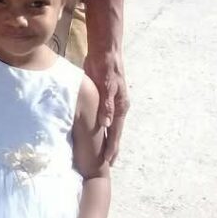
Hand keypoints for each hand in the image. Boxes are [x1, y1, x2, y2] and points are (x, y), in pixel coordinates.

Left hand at [83, 47, 128, 163]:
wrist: (105, 52)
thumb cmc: (106, 68)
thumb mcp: (106, 86)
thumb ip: (106, 105)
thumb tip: (106, 125)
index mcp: (121, 107)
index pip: (115, 133)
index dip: (111, 149)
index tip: (108, 163)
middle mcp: (118, 108)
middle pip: (114, 133)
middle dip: (111, 149)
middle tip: (106, 165)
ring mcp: (112, 103)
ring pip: (109, 126)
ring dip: (105, 139)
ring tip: (101, 153)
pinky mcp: (104, 98)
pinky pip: (103, 117)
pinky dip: (100, 127)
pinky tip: (95, 132)